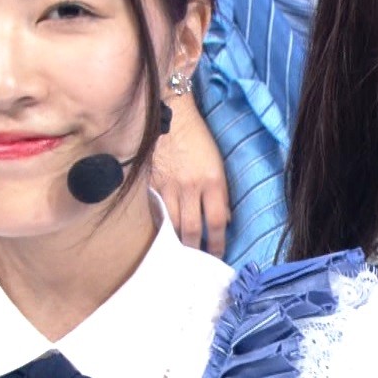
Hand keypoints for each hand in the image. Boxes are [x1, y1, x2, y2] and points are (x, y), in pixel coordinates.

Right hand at [152, 95, 230, 257]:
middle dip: (196, 249)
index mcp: (212, 181)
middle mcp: (191, 187)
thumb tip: (225, 218)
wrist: (172, 114)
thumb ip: (221, 192)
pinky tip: (161, 234)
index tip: (218, 255)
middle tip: (197, 263)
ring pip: (173, 223)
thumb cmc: (197, 138)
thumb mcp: (218, 163)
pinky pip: (156, 210)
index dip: (218, 243)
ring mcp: (169, 186)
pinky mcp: (152, 182)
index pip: (217, 221)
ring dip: (177, 241)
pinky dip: (160, 224)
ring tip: (180, 254)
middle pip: (193, 229)